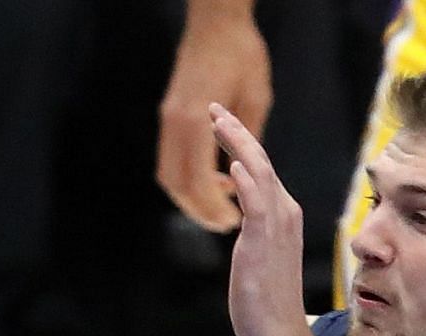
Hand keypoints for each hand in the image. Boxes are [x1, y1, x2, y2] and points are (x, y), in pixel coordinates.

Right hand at [158, 6, 272, 231]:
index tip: (233, 220)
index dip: (213, 206)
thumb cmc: (242, 53)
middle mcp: (176, 123)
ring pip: (169, 175)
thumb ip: (249, 139)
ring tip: (218, 207)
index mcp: (197, 120)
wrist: (216, 20)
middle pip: (177, 184)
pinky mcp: (169, 116)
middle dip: (198, 210)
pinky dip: (187, 178)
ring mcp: (168, 120)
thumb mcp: (257, 98)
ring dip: (190, 197)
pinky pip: (170, 159)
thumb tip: (248, 174)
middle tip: (225, 225)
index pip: (198, 179)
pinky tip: (213, 180)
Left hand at [210, 103, 310, 335]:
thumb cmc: (267, 299)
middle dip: (236, 133)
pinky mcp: (264, 242)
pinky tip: (233, 165)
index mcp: (282, 213)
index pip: (261, 168)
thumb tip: (241, 221)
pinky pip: (257, 204)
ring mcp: (276, 225)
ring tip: (217, 122)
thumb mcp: (258, 255)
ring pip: (259, 173)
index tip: (222, 123)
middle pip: (260, 161)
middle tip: (214, 109)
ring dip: (238, 145)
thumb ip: (252, 231)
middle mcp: (284, 212)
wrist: (280, 332)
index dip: (241, 143)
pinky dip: (247, 182)